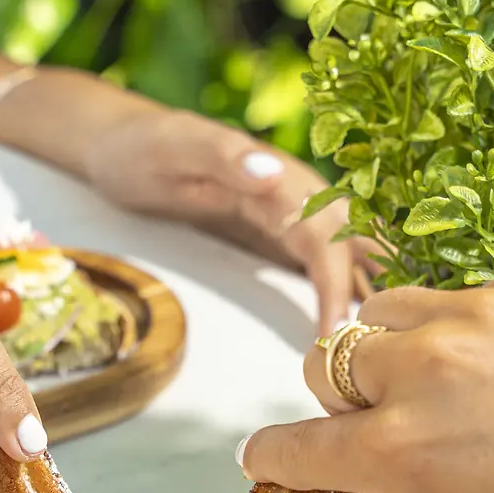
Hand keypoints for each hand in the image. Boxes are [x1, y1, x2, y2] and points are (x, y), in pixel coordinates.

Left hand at [84, 105, 377, 333]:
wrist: (119, 142)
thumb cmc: (143, 148)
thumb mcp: (176, 149)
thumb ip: (222, 157)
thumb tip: (272, 173)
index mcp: (277, 176)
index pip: (324, 234)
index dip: (334, 282)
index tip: (333, 331)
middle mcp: (293, 194)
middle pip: (349, 244)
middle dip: (368, 291)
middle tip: (370, 350)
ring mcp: (286, 213)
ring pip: (343, 251)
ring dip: (364, 289)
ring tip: (374, 344)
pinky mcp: (274, 229)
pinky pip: (317, 258)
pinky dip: (338, 285)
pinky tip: (349, 317)